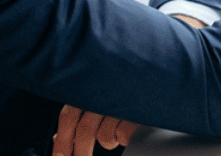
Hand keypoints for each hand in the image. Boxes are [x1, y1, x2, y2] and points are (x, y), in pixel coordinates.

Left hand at [51, 15, 203, 154]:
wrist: (163, 73)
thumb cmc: (127, 82)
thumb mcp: (100, 94)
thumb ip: (79, 114)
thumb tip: (56, 139)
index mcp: (89, 84)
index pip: (68, 117)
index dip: (61, 141)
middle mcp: (103, 90)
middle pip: (84, 131)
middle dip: (80, 152)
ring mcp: (121, 99)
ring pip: (104, 136)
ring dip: (108, 141)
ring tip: (117, 132)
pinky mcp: (138, 109)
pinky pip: (123, 135)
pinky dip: (125, 136)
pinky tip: (131, 125)